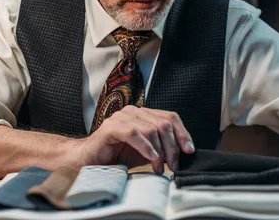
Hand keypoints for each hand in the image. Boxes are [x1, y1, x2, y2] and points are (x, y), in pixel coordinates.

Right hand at [73, 106, 194, 173]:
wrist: (89, 161)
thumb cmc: (117, 156)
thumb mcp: (146, 152)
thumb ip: (162, 148)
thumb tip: (183, 153)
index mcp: (144, 114)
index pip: (170, 117)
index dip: (183, 133)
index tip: (189, 151)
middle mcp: (134, 111)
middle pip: (163, 124)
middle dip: (172, 147)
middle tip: (174, 165)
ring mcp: (122, 117)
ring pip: (151, 129)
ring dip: (160, 151)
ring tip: (159, 167)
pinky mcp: (111, 127)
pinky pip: (134, 133)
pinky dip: (146, 147)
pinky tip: (151, 159)